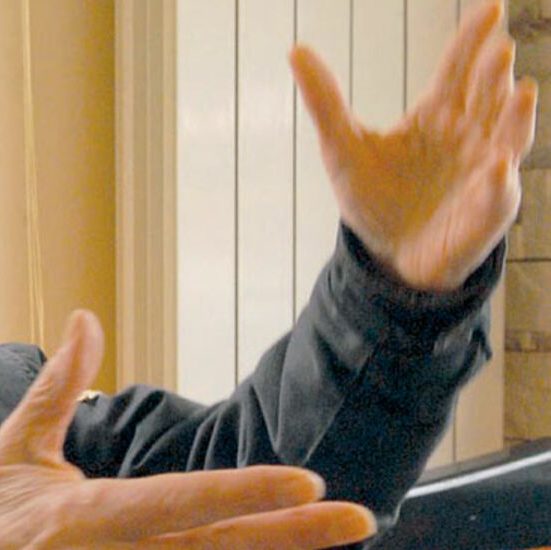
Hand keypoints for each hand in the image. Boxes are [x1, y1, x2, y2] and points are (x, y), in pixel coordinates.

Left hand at [291, 0, 536, 291]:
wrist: (387, 256)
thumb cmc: (374, 199)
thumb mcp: (341, 148)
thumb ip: (324, 101)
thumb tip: (295, 49)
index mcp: (438, 114)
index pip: (459, 68)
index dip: (473, 39)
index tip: (490, 7)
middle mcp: (470, 135)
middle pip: (489, 95)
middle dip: (496, 73)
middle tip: (500, 47)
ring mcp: (484, 172)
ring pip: (509, 137)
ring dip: (517, 117)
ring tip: (522, 92)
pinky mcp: (485, 213)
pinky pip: (496, 197)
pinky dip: (498, 184)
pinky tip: (497, 171)